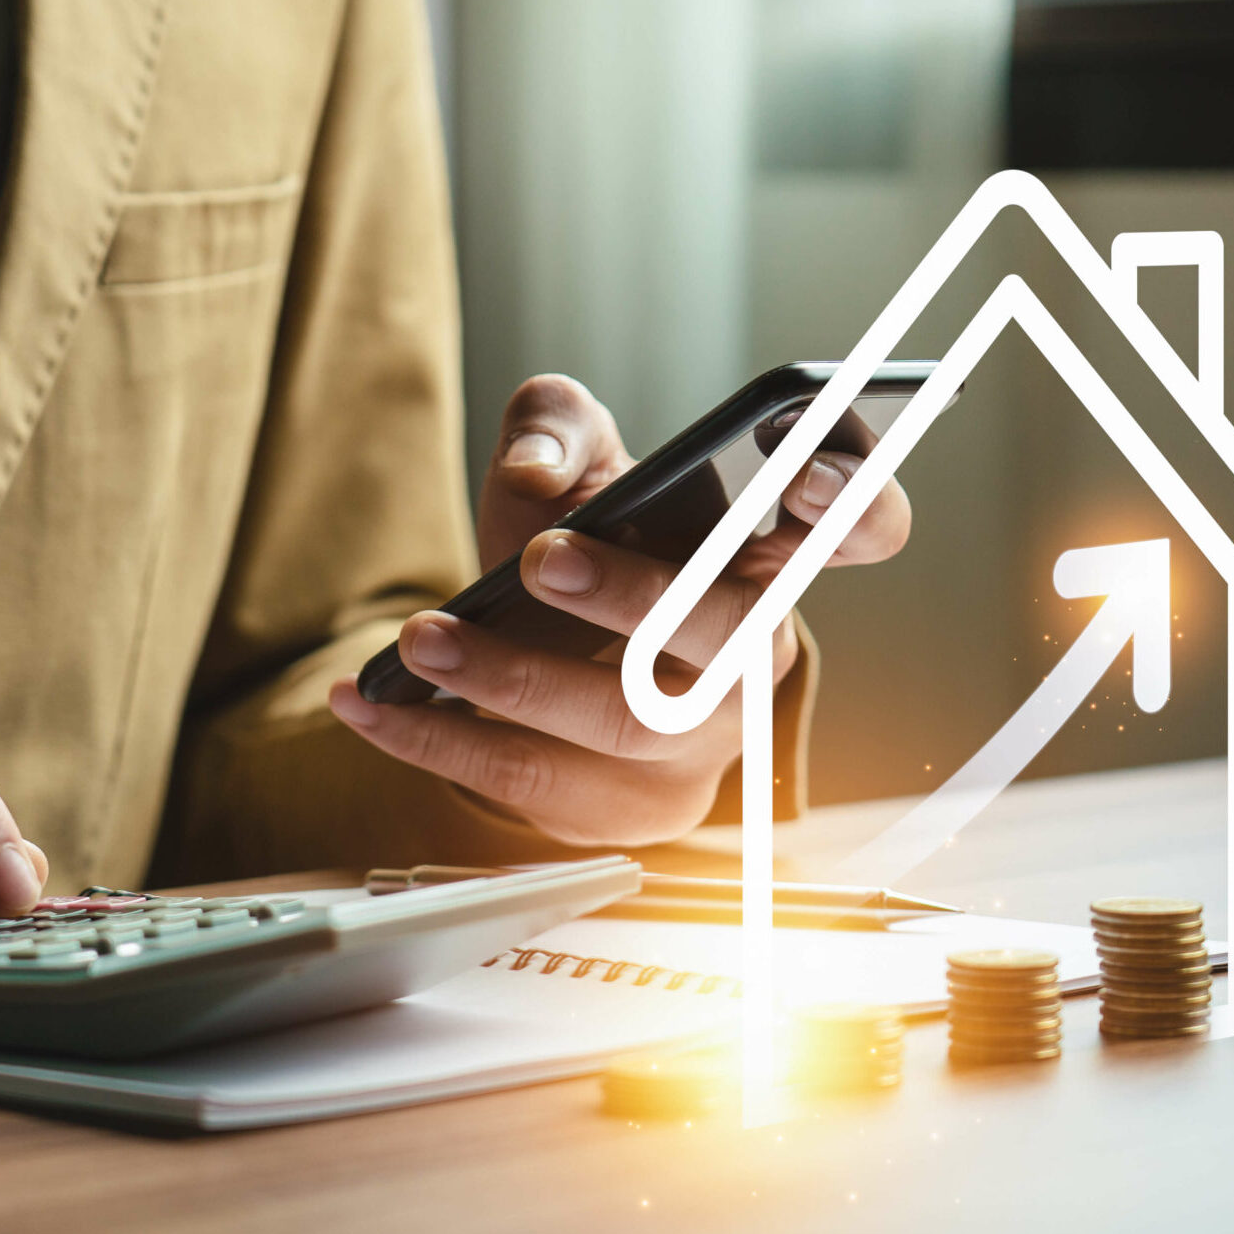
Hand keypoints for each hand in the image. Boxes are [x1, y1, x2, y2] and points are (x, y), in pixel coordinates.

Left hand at [330, 375, 909, 845]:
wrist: (536, 643)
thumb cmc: (583, 540)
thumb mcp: (569, 454)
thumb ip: (554, 425)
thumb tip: (540, 477)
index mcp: (771, 552)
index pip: (863, 525)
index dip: (853, 504)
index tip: (800, 479)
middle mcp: (758, 651)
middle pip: (732, 636)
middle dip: (637, 598)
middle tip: (544, 559)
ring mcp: (705, 742)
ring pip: (630, 723)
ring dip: (514, 681)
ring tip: (423, 635)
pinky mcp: (635, 808)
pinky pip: (541, 785)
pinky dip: (441, 742)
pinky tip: (370, 702)